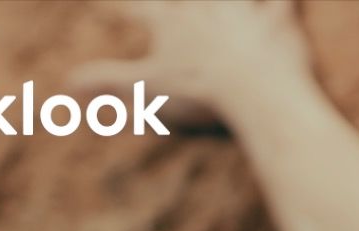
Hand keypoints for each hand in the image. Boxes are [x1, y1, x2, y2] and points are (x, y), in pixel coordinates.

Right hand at [65, 0, 314, 129]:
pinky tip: (289, 3)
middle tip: (178, 4)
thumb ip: (108, 83)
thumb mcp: (147, 91)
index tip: (114, 8)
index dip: (125, 8)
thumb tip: (68, 83)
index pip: (140, 8)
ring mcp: (242, 11)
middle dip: (177, 1)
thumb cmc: (201, 93)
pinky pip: (281, 4)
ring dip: (228, 1)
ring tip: (226, 3)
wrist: (257, 92)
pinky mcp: (279, 21)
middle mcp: (205, 8)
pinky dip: (282, 5)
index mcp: (172, 23)